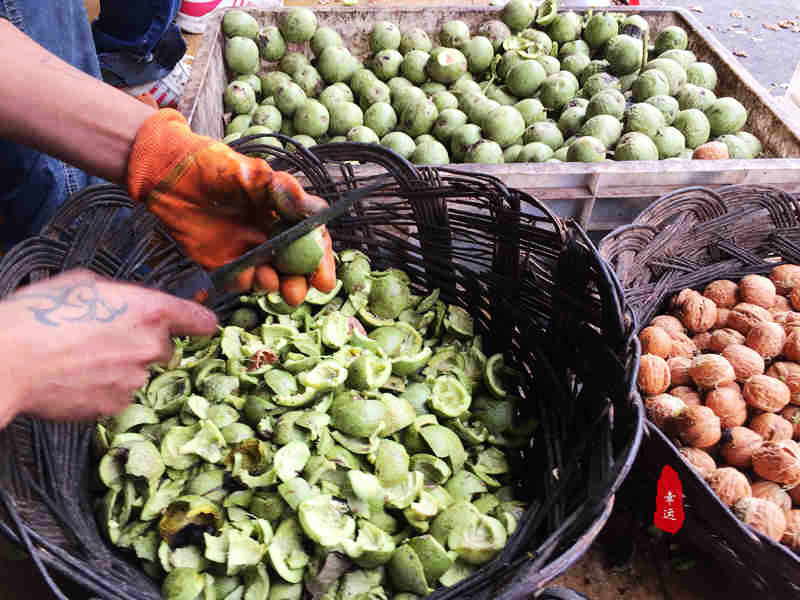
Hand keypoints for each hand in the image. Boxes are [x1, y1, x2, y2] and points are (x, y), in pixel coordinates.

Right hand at [0, 269, 216, 426]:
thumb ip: (120, 296)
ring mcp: (136, 379)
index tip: (204, 326)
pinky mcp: (116, 405)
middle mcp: (151, 346)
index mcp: (151, 311)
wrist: (10, 359)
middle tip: (104, 339)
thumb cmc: (41, 315)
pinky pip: (118, 394)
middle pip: (162, 348)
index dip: (200, 322)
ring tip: (80, 358)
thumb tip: (124, 304)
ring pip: (138, 372)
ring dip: (119, 367)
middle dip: (142, 345)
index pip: (197, 318)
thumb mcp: (84, 284)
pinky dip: (103, 388)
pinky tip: (76, 377)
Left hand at [126, 108, 335, 299]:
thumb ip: (283, 191)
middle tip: (296, 294)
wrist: (167, 172)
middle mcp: (269, 234)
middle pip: (294, 266)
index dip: (321, 261)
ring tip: (269, 281)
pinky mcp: (220, 261)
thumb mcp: (253, 172)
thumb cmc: (213, 165)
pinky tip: (242, 275)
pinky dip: (242, 282)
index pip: (312, 241)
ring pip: (268, 276)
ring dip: (273, 285)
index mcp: (283, 213)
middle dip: (298, 283)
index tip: (323, 278)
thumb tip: (314, 211)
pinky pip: (237, 279)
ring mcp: (245, 249)